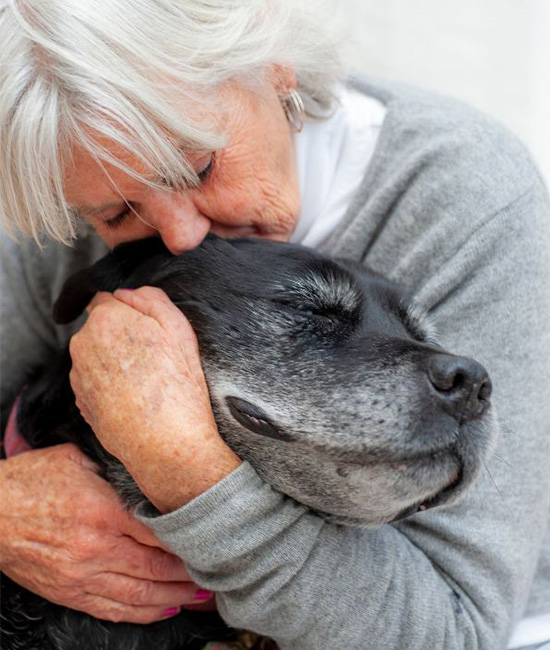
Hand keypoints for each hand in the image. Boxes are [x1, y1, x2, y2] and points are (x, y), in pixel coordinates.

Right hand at [0, 444, 214, 622]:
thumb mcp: (76, 459)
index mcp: (102, 511)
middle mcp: (96, 547)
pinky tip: (164, 610)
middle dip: (190, 573)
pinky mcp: (70, 591)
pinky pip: (113, 608)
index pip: (158, 532)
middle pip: (156, 567)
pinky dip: (143, 613)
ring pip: (140, 594)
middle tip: (217, 572)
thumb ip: (114, 468)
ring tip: (200, 596)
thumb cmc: (30, 481)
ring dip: (174, 597)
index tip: (211, 540)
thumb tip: (146, 471)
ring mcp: (82, 574)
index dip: (188, 540)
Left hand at [68, 286, 240, 511]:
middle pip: (100, 327)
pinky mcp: (80, 400)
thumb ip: (151, 298)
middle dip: (121, 335)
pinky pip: (94, 380)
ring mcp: (78, 374)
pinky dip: (110, 384)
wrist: (166, 444)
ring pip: (97, 354)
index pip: (107, 298)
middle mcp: (82, 343)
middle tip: (153, 356)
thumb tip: (127, 293)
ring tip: (145, 381)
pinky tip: (134, 397)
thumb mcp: (179, 328)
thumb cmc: (178, 386)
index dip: (130, 312)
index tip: (149, 330)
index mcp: (105, 319)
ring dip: (114, 360)